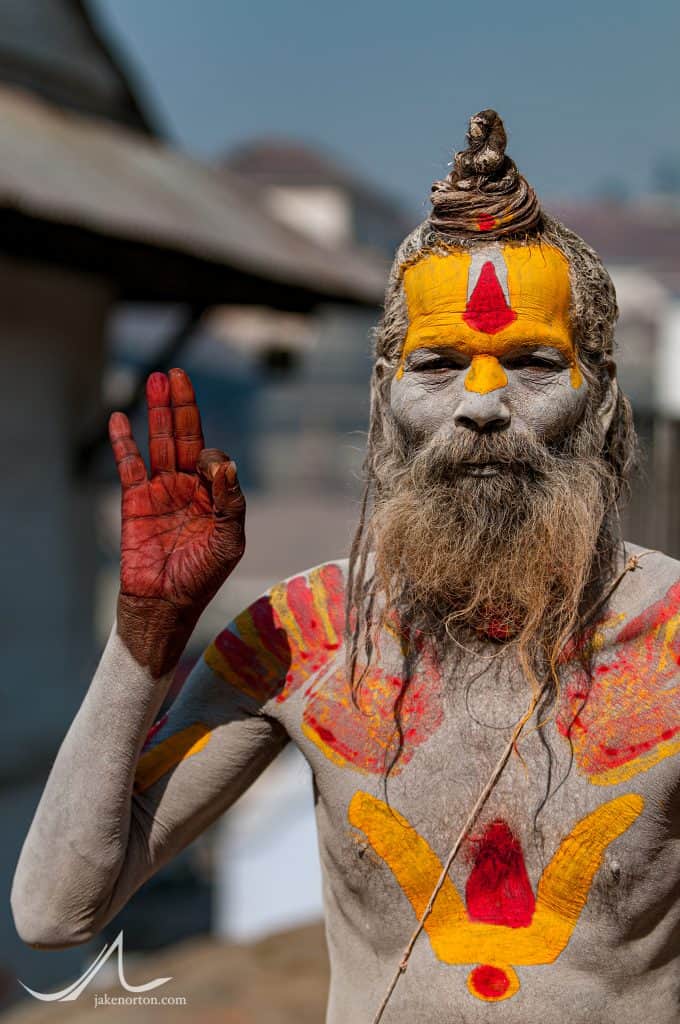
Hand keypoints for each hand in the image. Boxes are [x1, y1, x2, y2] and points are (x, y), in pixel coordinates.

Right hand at [108, 368, 244, 674]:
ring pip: (159, 443)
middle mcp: (187, 489)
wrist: (165, 604)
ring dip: (158, 413)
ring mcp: (160, 492)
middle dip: (182, 406)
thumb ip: (231, 502)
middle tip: (177, 374)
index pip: (213, 459)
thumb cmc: (202, 577)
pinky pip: (128, 465)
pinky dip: (123, 442)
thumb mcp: (229, 542)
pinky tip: (121, 418)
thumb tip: (225, 464)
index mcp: (214, 496)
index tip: (208, 472)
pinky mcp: (135, 502)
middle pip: (185, 438)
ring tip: (156, 379)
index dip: (212, 459)